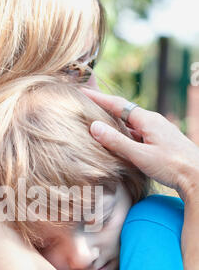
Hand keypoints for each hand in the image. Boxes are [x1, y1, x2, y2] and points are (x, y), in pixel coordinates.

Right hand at [83, 89, 198, 201]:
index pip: (118, 104)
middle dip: (105, 109)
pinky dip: (126, 135)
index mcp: (148, 120)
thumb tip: (94, 127)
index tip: (83, 92)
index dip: (99, 98)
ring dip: (116, 124)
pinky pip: (139, 134)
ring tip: (99, 125)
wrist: (197, 176)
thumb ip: (116, 142)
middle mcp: (153, 122)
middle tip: (88, 106)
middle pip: (124, 112)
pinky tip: (121, 143)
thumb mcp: (139, 155)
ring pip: (132, 125)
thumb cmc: (171, 166)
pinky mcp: (162, 142)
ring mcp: (159, 131)